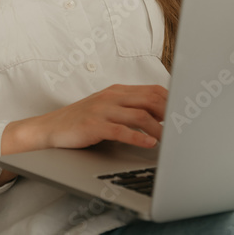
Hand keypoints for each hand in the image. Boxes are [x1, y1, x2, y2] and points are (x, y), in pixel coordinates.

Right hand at [0, 83, 167, 183]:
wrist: (49, 129)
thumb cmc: (80, 122)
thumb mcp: (107, 109)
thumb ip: (129, 109)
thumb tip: (159, 116)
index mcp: (117, 91)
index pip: (152, 91)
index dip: (172, 101)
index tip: (185, 113)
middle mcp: (112, 97)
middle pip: (150, 99)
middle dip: (170, 113)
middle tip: (183, 126)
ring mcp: (103, 110)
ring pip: (140, 114)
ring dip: (159, 127)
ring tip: (170, 139)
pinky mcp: (94, 125)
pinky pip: (121, 130)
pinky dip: (138, 137)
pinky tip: (149, 143)